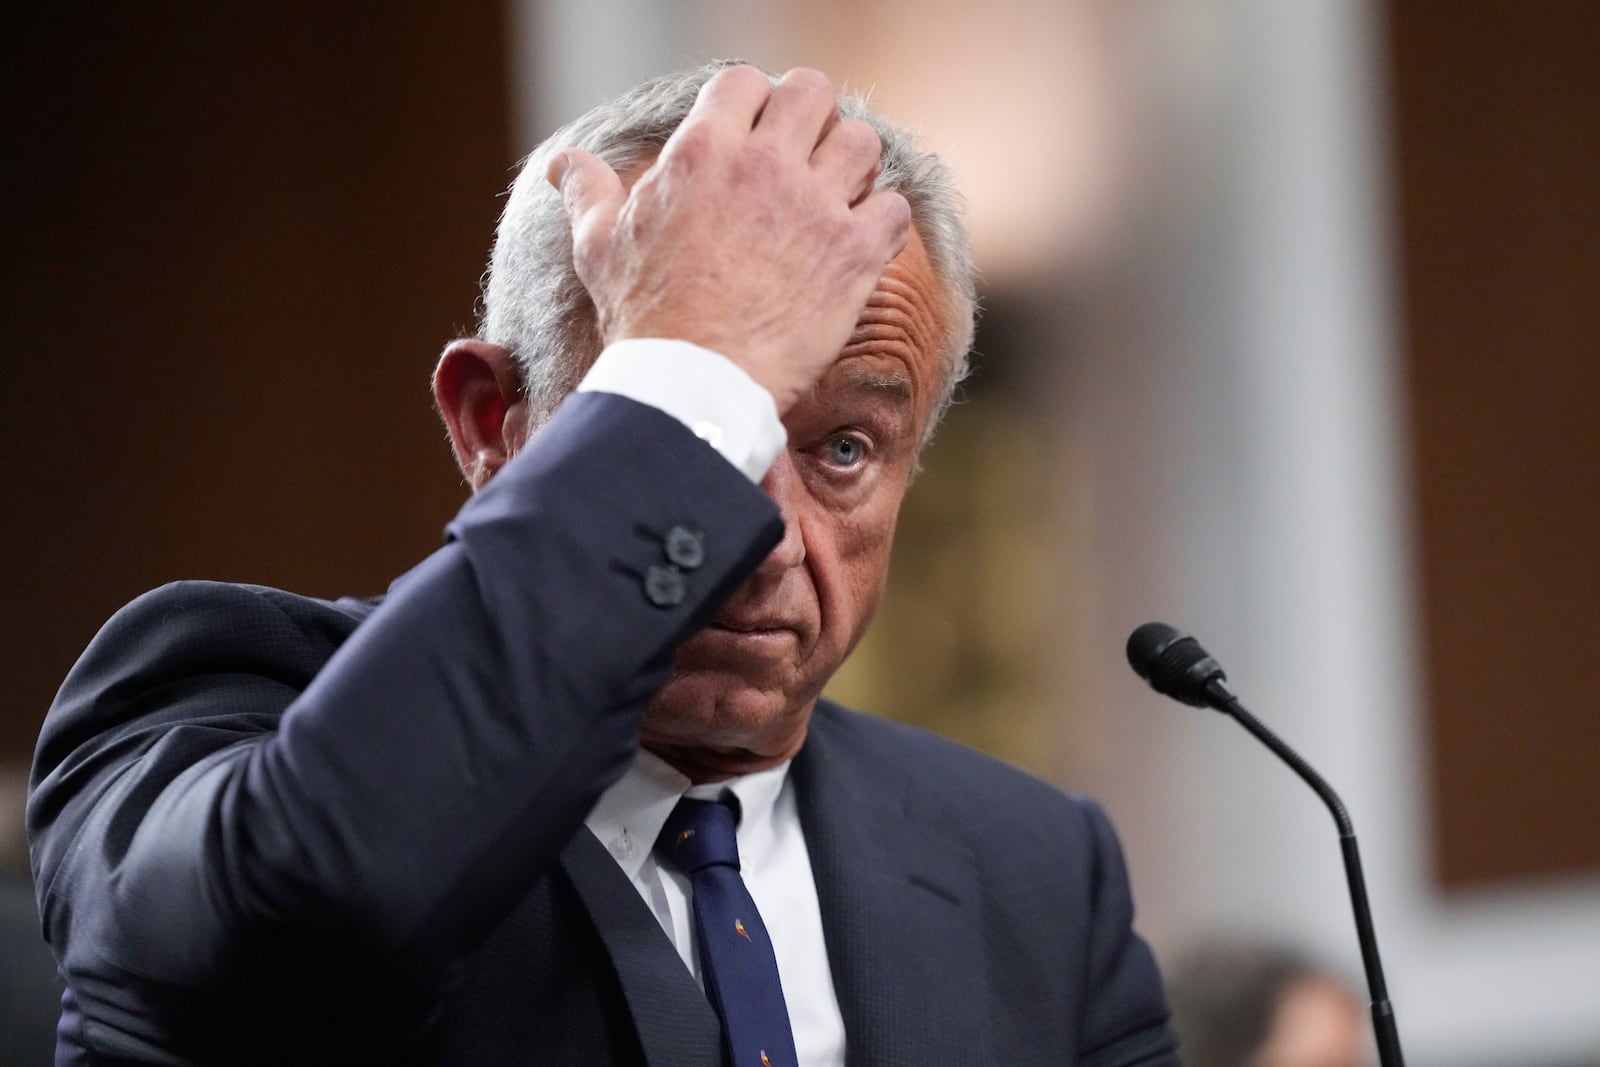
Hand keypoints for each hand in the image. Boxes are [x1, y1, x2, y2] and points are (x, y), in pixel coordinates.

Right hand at [548, 65, 911, 414]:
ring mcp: (813, 206)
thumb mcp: (599, 246)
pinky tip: (861, 244)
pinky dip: (883, 222)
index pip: (745, 82)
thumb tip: (565, 165)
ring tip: (836, 200)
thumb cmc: (643, 319)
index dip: (755, 105)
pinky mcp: (853, 253)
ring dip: (853, 167)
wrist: (692, 383)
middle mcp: (763, 165)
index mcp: (702, 152)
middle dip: (812, 119)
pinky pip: (894, 207)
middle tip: (805, 158)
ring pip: (862, 142)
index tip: (757, 136)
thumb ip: (589, 193)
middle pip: (813, 92)